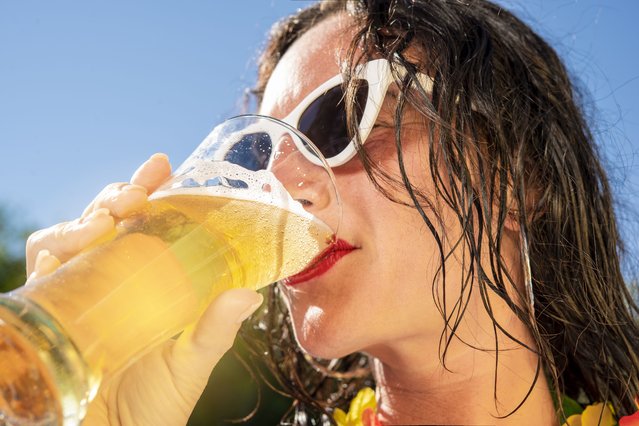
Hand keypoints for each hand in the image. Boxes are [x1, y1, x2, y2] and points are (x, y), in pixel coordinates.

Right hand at [25, 154, 262, 425]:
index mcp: (151, 281)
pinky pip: (41, 267)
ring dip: (85, 216)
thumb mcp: (191, 362)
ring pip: (71, 234)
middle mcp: (113, 278)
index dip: (153, 191)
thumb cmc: (155, 404)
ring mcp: (78, 290)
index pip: (150, 225)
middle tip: (136, 192)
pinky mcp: (47, 309)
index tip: (162, 165)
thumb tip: (250, 295)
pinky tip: (72, 246)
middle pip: (108, 219)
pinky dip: (52, 248)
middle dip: (119, 194)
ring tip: (107, 217)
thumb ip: (216, 329)